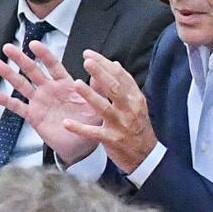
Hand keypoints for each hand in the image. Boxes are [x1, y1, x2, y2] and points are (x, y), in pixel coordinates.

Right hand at [0, 40, 108, 165]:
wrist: (82, 146)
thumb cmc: (91, 123)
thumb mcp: (97, 104)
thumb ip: (99, 88)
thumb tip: (104, 69)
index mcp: (65, 84)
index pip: (53, 65)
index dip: (44, 54)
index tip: (34, 43)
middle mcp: (50, 90)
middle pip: (33, 70)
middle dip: (20, 59)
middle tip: (7, 47)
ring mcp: (40, 102)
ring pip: (21, 85)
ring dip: (9, 74)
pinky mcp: (33, 116)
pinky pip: (18, 107)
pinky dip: (6, 101)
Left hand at [65, 50, 159, 172]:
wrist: (146, 156)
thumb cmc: (138, 128)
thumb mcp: (136, 105)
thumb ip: (125, 86)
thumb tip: (114, 64)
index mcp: (135, 99)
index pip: (121, 76)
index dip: (105, 64)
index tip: (90, 54)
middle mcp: (129, 109)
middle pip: (114, 87)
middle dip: (100, 73)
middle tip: (86, 61)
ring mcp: (121, 125)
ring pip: (104, 108)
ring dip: (90, 95)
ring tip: (76, 84)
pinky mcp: (112, 140)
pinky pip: (93, 133)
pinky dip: (80, 128)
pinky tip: (66, 123)